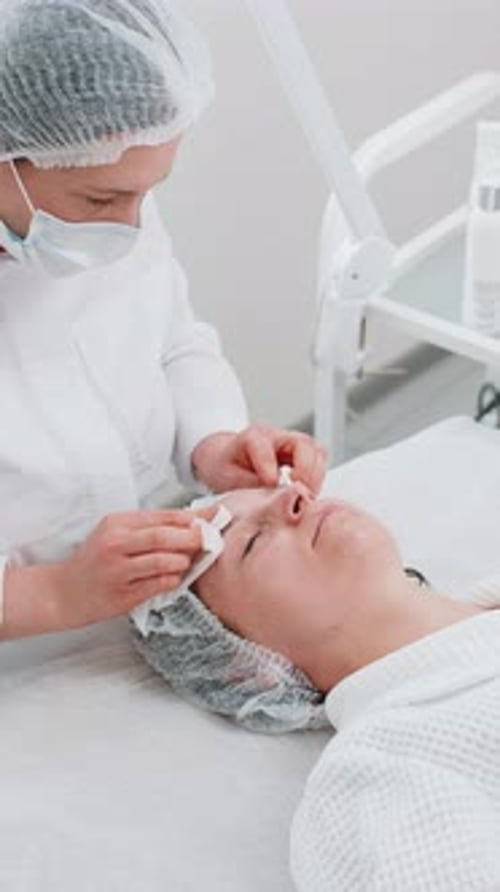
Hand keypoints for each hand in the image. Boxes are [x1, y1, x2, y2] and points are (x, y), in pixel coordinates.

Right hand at [50, 508, 213, 628]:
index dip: (192, 518)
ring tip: (187, 561)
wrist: (65, 592)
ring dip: (184, 561)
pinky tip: (174, 577)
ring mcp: (118, 571)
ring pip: (164, 561)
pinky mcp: (123, 595)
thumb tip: (195, 519)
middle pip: (164, 536)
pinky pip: (159, 584)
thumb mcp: (117, 533)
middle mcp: (115, 544)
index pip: (162, 515)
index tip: (212, 520)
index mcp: (117, 523)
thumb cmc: (97, 560)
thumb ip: (150, 526)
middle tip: (208, 541)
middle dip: (193, 538)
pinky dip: (174, 579)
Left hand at [192, 425, 327, 494]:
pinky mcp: (302, 455)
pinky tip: (305, 494)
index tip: (271, 483)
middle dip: (305, 470)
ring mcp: (293, 444)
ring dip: (315, 476)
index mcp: (253, 436)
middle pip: (304, 444)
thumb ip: (248, 484)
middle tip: (299, 492)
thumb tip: (271, 496)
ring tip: (304, 496)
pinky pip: (319, 462)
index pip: (264, 445)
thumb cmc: (225, 466)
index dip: (269, 465)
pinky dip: (316, 480)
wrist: (225, 458)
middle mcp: (277, 436)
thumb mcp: (226, 477)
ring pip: (317, 452)